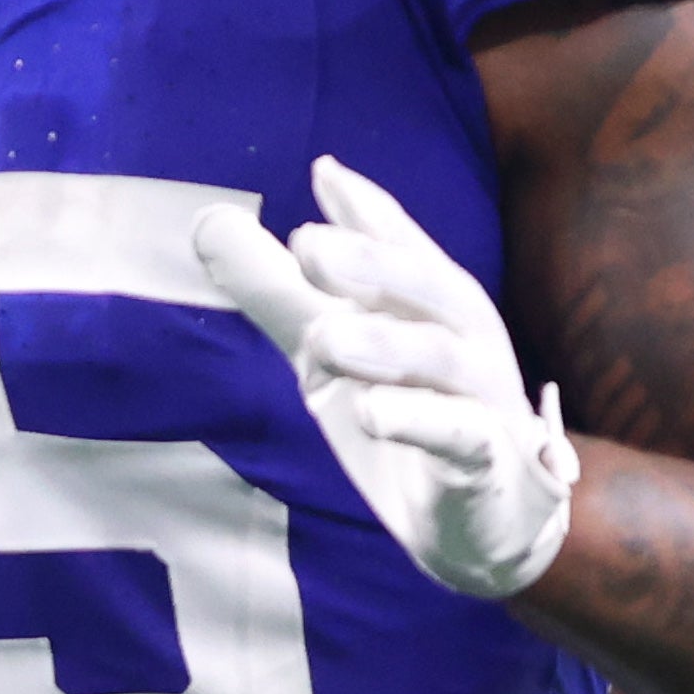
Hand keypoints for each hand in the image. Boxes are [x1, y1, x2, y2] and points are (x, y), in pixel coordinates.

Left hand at [196, 155, 578, 603]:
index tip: (323, 172)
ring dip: (384, 345)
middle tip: (306, 244)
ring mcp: (481, 399)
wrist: (483, 520)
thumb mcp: (330, 352)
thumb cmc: (411, 414)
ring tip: (323, 336)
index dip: (367, 210)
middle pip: (428, 288)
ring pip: (440, 360)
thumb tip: (209, 221)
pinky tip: (373, 414)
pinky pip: (461, 437)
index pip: (401, 245)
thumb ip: (277, 291)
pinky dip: (421, 422)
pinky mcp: (485, 462)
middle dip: (370, 264)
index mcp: (430, 302)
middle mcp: (463, 338)